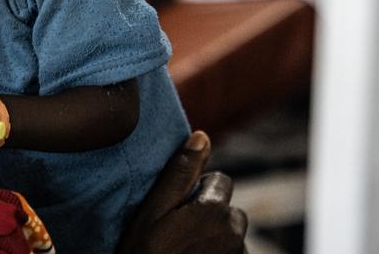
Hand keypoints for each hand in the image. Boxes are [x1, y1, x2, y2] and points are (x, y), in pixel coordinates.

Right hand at [116, 130, 247, 253]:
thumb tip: (202, 135)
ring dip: (214, 237)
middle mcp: (234, 232)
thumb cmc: (144, 253)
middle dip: (209, 213)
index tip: (177, 208)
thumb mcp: (153, 211)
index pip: (219, 180)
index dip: (196, 190)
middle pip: (228, 208)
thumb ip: (180, 172)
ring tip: (185, 250)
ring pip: (231, 234)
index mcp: (214, 210)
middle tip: (179, 231)